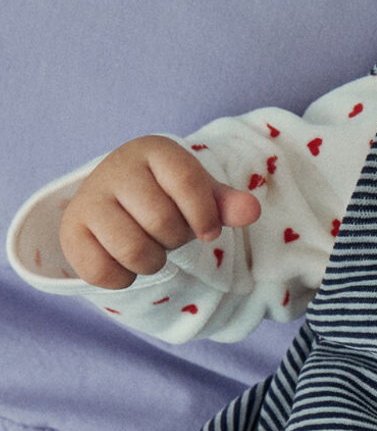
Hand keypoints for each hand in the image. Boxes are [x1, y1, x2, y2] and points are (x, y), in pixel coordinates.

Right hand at [59, 134, 260, 287]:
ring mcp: (89, 200)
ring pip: (134, 250)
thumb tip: (251, 210)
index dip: (204, 217)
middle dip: (175, 240)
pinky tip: (124, 261)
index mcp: (154, 151)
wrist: (116, 201)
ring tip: (149, 247)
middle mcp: (116, 169)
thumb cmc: (168, 197)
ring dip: (152, 262)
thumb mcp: (201, 196)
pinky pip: (103, 272)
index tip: (207, 231)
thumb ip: (227, 204)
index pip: (188, 184)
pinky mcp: (71, 232)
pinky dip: (123, 279)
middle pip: (162, 222)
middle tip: (167, 233)